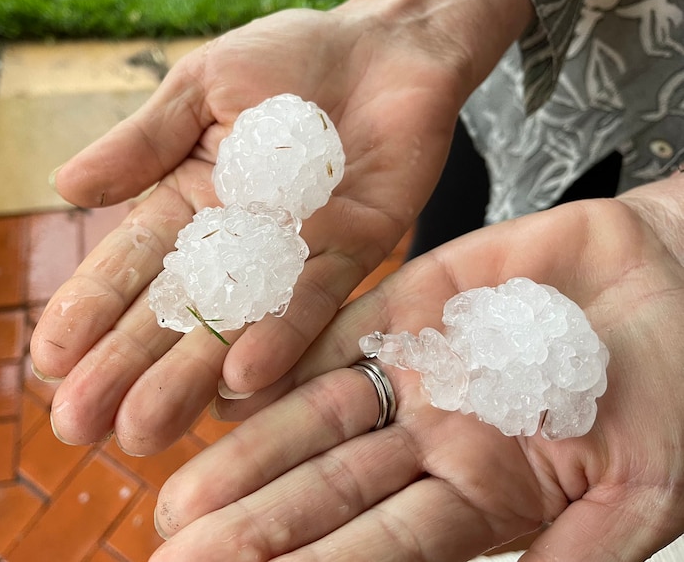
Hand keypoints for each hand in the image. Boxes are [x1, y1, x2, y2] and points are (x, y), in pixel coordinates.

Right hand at [30, 0, 532, 450]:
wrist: (383, 44)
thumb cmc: (286, 57)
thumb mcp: (200, 89)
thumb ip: (143, 142)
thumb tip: (63, 187)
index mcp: (186, 204)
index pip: (126, 267)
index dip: (87, 312)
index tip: (48, 359)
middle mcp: (233, 243)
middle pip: (170, 315)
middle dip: (124, 369)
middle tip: (79, 424)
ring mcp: (291, 256)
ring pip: (232, 328)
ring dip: (186, 380)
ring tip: (142, 430)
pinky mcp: (352, 254)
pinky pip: (312, 304)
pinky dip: (278, 342)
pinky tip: (237, 383)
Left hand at [152, 175, 683, 560]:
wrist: (676, 280)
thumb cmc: (676, 390)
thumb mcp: (640, 489)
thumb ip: (574, 553)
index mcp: (482, 496)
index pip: (384, 547)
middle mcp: (432, 443)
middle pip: (328, 489)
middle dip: (257, 524)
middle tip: (180, 552)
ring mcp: (413, 372)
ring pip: (314, 418)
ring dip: (248, 454)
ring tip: (180, 494)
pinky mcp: (405, 305)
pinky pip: (332, 333)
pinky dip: (280, 358)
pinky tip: (223, 385)